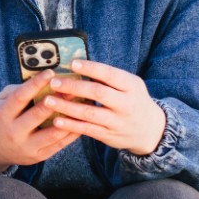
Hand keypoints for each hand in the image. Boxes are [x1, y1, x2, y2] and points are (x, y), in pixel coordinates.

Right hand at [0, 70, 80, 174]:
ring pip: (53, 132)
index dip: (35, 84)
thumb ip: (17, 90)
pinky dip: (72, 132)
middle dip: (57, 100)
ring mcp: (27, 146)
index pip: (20, 97)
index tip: (50, 72)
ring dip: (70, 117)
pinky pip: (59, 144)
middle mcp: (14, 132)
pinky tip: (82, 120)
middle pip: (38, 115)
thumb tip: (42, 81)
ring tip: (83, 104)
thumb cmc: (0, 118)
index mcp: (3, 114)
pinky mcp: (39, 156)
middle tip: (72, 87)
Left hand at [45, 58, 167, 157]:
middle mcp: (126, 104)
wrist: (150, 130)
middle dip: (74, 87)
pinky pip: (87, 130)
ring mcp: (118, 122)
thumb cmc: (133, 100)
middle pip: (98, 93)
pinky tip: (56, 120)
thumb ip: (108, 77)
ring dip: (67, 107)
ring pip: (90, 113)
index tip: (72, 62)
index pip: (110, 74)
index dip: (91, 68)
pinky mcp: (109, 136)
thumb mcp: (129, 84)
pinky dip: (71, 125)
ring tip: (49, 100)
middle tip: (54, 82)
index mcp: (131, 86)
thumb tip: (78, 63)